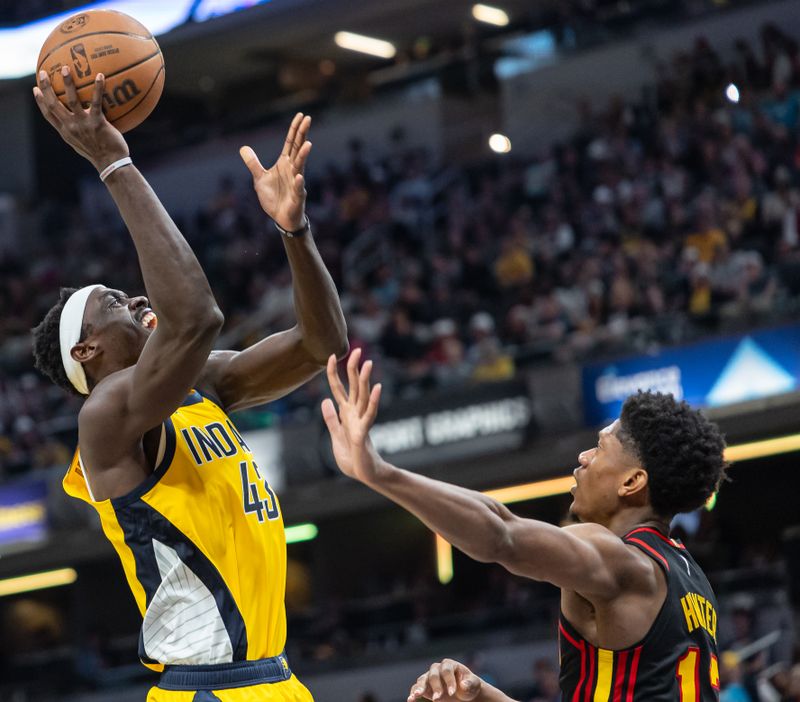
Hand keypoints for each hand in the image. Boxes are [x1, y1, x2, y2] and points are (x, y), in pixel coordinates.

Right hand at [33, 67, 128, 171]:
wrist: (112, 164)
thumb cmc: (101, 153)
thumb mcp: (83, 144)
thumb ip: (78, 131)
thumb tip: (80, 122)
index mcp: (65, 132)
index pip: (48, 115)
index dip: (40, 102)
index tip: (35, 89)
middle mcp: (70, 127)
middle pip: (53, 104)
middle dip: (46, 87)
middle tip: (42, 73)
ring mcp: (83, 124)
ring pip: (71, 100)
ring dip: (67, 83)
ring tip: (65, 68)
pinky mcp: (97, 123)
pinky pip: (97, 102)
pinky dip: (98, 88)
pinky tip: (99, 76)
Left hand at [239, 112, 311, 231]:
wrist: (281, 218)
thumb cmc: (274, 197)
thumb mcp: (259, 178)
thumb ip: (253, 163)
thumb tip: (243, 147)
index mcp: (285, 164)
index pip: (291, 143)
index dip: (295, 129)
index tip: (301, 115)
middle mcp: (293, 170)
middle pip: (298, 149)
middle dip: (302, 134)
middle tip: (308, 119)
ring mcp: (297, 183)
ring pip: (301, 166)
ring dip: (303, 156)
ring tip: (308, 144)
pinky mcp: (297, 197)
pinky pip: (298, 189)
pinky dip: (298, 183)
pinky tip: (299, 177)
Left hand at [321, 348, 384, 483]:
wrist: (363, 475)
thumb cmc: (352, 458)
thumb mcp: (335, 436)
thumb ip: (331, 419)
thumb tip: (325, 400)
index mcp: (346, 414)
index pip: (338, 389)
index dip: (334, 373)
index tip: (331, 356)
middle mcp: (355, 414)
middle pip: (354, 387)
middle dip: (353, 368)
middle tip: (357, 349)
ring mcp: (361, 422)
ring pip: (363, 396)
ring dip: (365, 380)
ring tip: (368, 363)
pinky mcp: (364, 433)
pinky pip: (370, 414)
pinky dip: (374, 401)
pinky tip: (378, 388)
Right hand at [408, 659, 482, 700]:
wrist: (463, 693)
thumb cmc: (469, 686)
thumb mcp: (473, 684)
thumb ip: (470, 683)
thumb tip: (463, 684)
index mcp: (450, 664)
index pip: (447, 670)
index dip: (449, 681)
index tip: (452, 693)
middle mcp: (437, 669)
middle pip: (433, 675)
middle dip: (435, 687)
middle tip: (437, 699)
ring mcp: (430, 677)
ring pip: (422, 679)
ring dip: (420, 688)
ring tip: (416, 696)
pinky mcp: (425, 686)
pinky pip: (416, 687)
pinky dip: (413, 693)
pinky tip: (411, 699)